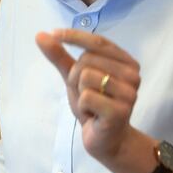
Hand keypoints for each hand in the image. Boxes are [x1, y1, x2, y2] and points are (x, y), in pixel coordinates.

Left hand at [36, 29, 141, 164]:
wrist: (106, 139)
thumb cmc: (93, 105)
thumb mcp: (74, 77)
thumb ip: (60, 56)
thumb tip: (40, 34)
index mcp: (126, 62)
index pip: (97, 41)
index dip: (74, 36)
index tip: (54, 33)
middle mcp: (132, 74)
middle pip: (86, 60)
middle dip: (75, 77)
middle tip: (87, 94)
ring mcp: (129, 93)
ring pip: (84, 76)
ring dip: (79, 93)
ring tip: (91, 104)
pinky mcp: (120, 110)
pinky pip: (86, 97)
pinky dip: (82, 107)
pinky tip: (93, 115)